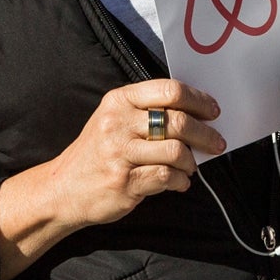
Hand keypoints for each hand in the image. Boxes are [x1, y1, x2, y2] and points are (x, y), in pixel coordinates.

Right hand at [0, 79, 222, 279]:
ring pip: (176, 151)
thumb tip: (196, 113)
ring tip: (191, 166)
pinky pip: (166, 178)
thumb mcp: (113, 118)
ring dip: (191, 161)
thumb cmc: (97, 152)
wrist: (62, 189)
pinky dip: (180, 181)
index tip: (213, 111)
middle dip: (205, 133)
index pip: (169, 90)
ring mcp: (120, 154)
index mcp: (119, 100)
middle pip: (177, 121)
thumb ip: (147, 111)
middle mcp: (118, 123)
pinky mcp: (124, 182)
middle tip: (217, 143)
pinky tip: (180, 182)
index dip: (198, 100)